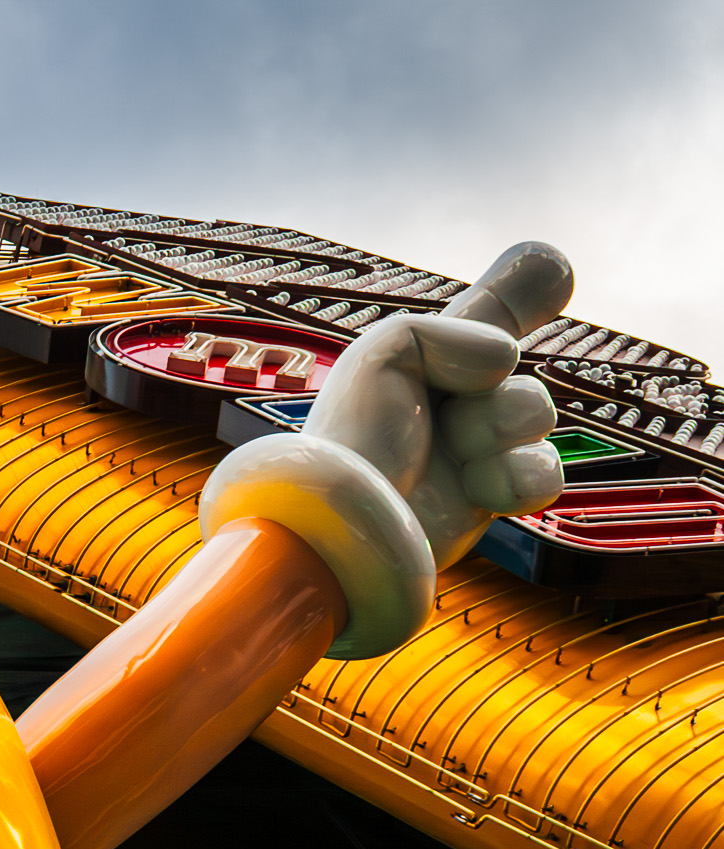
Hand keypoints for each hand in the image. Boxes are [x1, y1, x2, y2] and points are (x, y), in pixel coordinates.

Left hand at [199, 242, 573, 657]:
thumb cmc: (355, 440)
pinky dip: (522, 475)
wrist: (355, 524)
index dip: (514, 293)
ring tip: (459, 451)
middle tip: (461, 413)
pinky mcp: (488, 499)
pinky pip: (544, 472)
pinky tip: (483, 486)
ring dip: (503, 425)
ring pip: (533, 414)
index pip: (476, 319)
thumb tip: (504, 359)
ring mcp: (469, 452)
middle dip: (498, 389)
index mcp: (419, 363)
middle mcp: (446, 404)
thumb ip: (448, 331)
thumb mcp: (384, 354)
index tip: (551, 265)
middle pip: (512, 372)